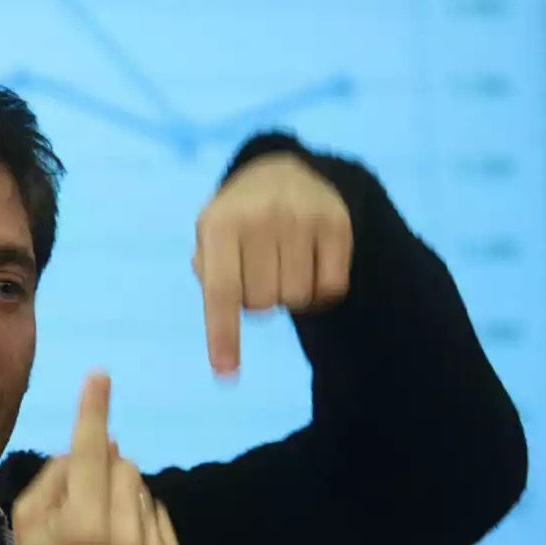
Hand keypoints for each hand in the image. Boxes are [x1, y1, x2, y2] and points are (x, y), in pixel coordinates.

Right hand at [11, 373, 184, 544]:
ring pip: (141, 485)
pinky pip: (158, 511)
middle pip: (120, 464)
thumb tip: (93, 444)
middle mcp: (120, 535)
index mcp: (78, 524)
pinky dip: (140, 518)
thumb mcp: (26, 523)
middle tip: (84, 499)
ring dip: (122, 493)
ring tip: (103, 528)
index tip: (100, 374)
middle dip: (102, 469)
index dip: (93, 411)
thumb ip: (54, 478)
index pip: (89, 452)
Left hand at [193, 152, 351, 374]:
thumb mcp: (208, 236)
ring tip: (280, 264)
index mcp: (221, 224)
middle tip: (255, 270)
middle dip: (256, 300)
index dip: (224, 335)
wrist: (282, 171)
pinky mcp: (338, 224)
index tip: (226, 373)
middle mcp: (262, 218)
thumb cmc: (236, 219)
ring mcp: (303, 218)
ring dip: (287, 295)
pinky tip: (307, 265)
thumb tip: (223, 320)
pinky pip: (331, 288)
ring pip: (298, 299)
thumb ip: (208, 273)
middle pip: (263, 303)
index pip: (222, 292)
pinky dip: (318, 291)